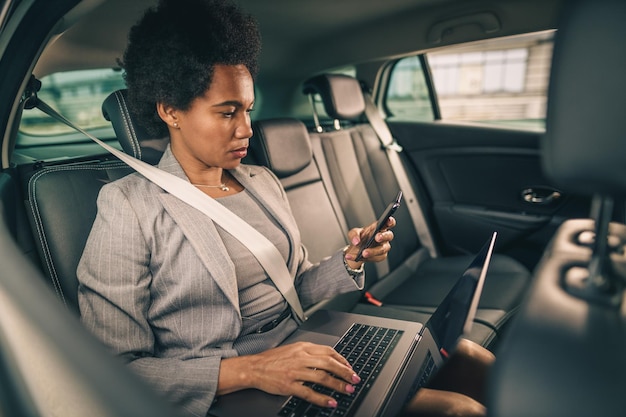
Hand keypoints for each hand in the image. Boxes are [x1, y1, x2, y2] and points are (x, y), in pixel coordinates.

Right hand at [220, 342, 360, 407]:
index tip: (350, 367)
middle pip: (329, 363)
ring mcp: (295, 372)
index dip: (342, 360)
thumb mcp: (292, 349)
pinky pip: (309, 393)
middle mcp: (301, 358)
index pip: (328, 351)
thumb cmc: (272, 359)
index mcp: (303, 347)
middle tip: (355, 379)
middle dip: (345, 372)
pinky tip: (331, 402)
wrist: (254, 367)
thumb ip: (309, 352)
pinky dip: (322, 398)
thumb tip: (327, 358)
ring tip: (348, 390)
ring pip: (322, 377)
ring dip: (338, 385)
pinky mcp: (289, 385)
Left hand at [344, 216, 395, 267]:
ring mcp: (383, 247)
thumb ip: (354, 235)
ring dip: (372, 251)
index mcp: (379, 228)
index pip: (388, 223)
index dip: (390, 221)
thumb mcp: (354, 233)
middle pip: (388, 236)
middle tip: (377, 237)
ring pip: (381, 250)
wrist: (357, 250)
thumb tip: (356, 242)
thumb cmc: (360, 238)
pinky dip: (364, 258)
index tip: (388, 220)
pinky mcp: (380, 257)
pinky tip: (355, 257)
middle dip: (383, 236)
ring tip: (363, 253)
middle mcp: (384, 237)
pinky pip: (374, 258)